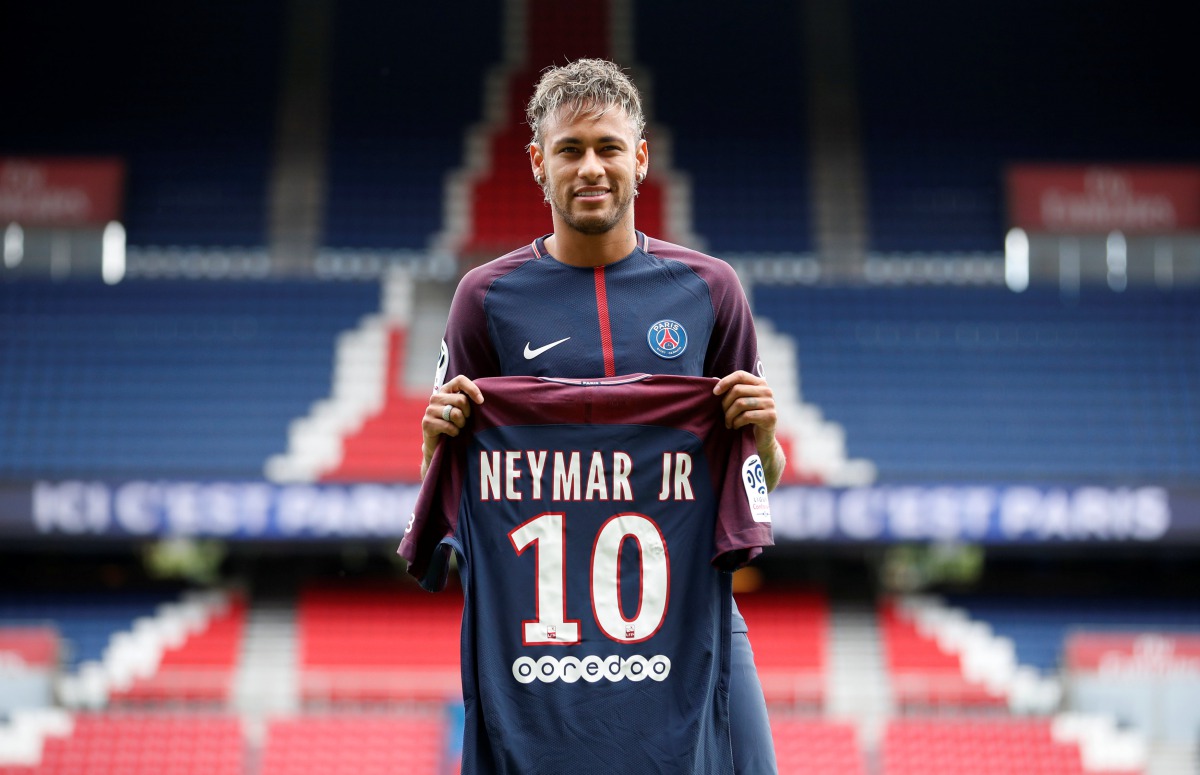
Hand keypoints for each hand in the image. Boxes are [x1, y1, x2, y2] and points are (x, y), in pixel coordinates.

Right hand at [421, 375, 483, 478]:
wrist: (439, 445)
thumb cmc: (455, 424)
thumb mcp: (462, 410)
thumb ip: (468, 400)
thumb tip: (482, 399)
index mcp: (446, 390)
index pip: (460, 380)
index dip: (472, 389)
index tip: (481, 401)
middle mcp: (436, 397)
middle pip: (461, 400)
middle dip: (468, 413)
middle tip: (464, 420)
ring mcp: (430, 409)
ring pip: (455, 413)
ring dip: (461, 424)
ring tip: (458, 427)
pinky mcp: (427, 422)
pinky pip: (449, 426)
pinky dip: (455, 432)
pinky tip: (452, 433)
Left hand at [713, 370, 785, 490]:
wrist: (761, 440)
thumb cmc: (747, 419)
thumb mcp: (739, 402)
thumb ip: (730, 390)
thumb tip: (713, 378)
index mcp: (759, 383)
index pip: (740, 375)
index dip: (725, 382)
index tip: (714, 392)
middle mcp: (767, 391)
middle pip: (738, 390)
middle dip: (725, 404)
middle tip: (723, 415)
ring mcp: (770, 403)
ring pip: (740, 403)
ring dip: (729, 415)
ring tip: (728, 423)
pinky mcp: (770, 416)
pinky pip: (747, 416)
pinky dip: (737, 422)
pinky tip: (736, 426)